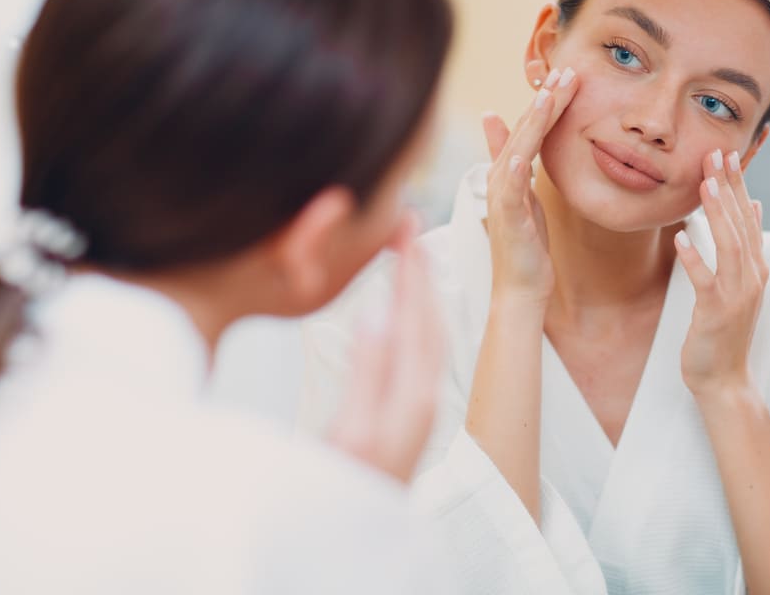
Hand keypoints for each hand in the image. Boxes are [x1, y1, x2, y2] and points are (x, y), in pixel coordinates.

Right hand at [327, 211, 444, 482]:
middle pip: (427, 318)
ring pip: (427, 334)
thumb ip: (367, 373)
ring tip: (408, 256)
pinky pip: (418, 352)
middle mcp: (422, 397)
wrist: (350, 544)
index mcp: (411, 395)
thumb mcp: (348, 432)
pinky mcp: (406, 416)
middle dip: (420, 269)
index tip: (405, 225)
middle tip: (408, 225)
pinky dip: (412, 319)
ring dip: (419, 290)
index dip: (410, 267)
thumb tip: (380, 312)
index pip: (415, 314)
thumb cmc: (341, 490)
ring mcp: (417, 408)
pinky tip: (401, 313)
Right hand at [481, 67, 579, 303]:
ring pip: (518, 152)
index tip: (565, 76)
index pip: (530, 127)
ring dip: (532, 124)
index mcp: (509, 171)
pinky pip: (509, 192)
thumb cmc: (526, 245)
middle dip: (545, 101)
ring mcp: (501, 197)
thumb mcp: (525, 196)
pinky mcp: (506, 219)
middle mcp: (501, 178)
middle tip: (565, 73)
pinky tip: (521, 156)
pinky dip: (513, 171)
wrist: (520, 288)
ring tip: (547, 98)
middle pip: (525, 131)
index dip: (546, 101)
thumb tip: (505, 134)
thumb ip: (517, 163)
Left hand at [677, 149, 768, 394]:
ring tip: (705, 184)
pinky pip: (705, 281)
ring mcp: (737, 295)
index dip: (740, 185)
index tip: (729, 154)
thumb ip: (747, 246)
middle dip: (730, 187)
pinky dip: (694, 258)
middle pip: (742, 223)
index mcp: (756, 268)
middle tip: (718, 154)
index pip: (749, 217)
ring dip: (717, 213)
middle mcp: (752, 277)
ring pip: (729, 246)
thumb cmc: (726, 332)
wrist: (725, 380)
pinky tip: (680, 238)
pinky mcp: (717, 313)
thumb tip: (754, 205)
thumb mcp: (741, 284)